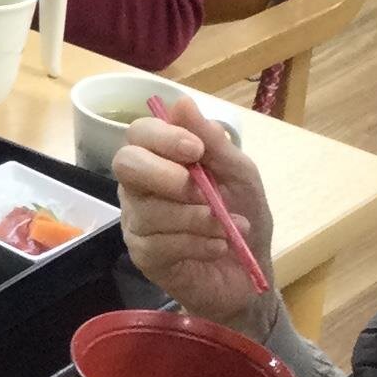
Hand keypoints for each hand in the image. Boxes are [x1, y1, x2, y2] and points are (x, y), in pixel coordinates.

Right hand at [108, 98, 277, 335]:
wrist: (250, 273)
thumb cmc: (243, 215)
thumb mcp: (240, 175)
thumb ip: (214, 142)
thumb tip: (182, 102)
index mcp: (161, 159)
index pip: (139, 133)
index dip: (162, 136)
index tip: (194, 149)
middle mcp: (139, 187)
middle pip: (126, 164)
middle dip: (166, 175)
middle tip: (200, 190)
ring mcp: (137, 222)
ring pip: (150, 209)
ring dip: (198, 217)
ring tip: (227, 227)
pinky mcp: (143, 256)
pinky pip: (162, 243)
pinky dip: (198, 243)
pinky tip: (218, 246)